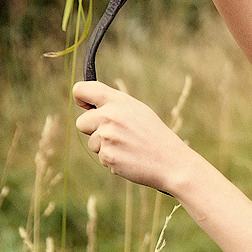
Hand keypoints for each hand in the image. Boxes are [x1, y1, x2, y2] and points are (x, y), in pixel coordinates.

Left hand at [73, 81, 193, 192]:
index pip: (82, 90)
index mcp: (118, 101)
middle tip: (116, 134)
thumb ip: (114, 106)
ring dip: (105, 147)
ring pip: (92, 142)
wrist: (171, 161)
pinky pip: (101, 157)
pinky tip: (129, 157)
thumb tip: (89, 107)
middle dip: (93, 129)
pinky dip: (112, 159)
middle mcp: (110, 116)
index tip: (86, 106)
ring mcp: (107, 136)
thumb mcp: (138, 111)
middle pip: (82, 122)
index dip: (80, 98)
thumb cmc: (154, 135)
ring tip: (128, 147)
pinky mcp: (107, 155)